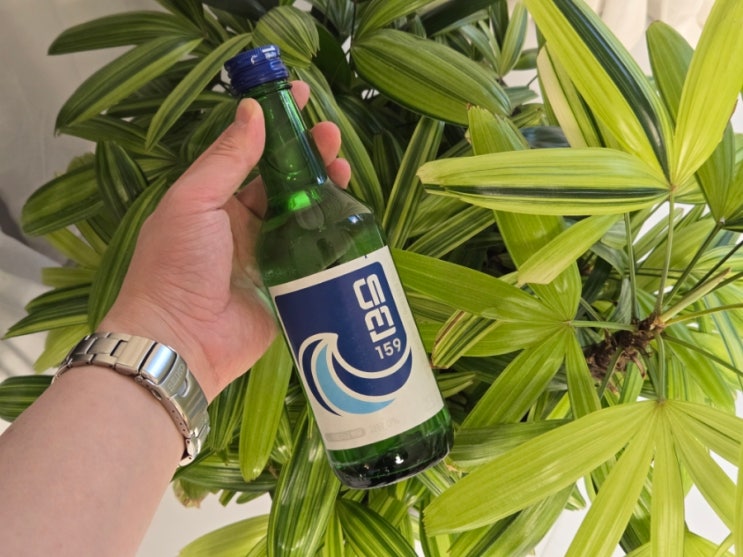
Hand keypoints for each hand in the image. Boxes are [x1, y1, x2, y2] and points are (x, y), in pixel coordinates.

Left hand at [100, 82, 350, 400]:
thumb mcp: (194, 202)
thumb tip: (252, 110)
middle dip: (307, 155)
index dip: (275, 125)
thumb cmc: (178, 265)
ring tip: (343, 166)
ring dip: (323, 187)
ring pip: (302, 213)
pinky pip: (313, 252)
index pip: (249, 153)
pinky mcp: (288, 284)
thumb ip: (226, 159)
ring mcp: (267, 255)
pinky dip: (331, 232)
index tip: (300, 96)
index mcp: (214, 201)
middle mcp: (242, 225)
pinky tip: (348, 213)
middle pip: (283, 181)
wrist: (183, 342)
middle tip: (332, 135)